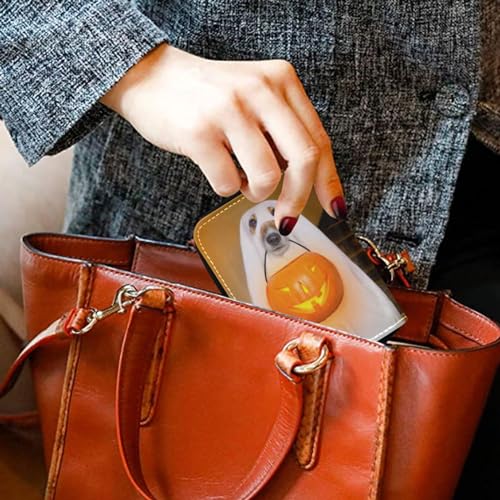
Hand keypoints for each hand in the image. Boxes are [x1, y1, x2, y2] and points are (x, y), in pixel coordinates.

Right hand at [101, 44, 345, 233]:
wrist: (150, 77)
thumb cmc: (208, 96)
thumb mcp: (255, 96)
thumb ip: (283, 129)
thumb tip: (308, 182)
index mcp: (281, 81)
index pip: (319, 140)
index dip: (328, 182)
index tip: (334, 208)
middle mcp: (260, 90)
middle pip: (303, 160)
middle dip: (298, 199)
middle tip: (286, 218)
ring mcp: (229, 110)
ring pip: (267, 177)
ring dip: (254, 191)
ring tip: (239, 178)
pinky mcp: (198, 132)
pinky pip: (227, 183)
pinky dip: (224, 187)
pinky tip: (217, 169)